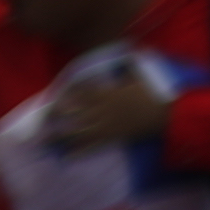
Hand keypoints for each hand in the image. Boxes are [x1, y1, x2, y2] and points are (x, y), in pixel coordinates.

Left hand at [47, 68, 173, 148]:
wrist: (167, 114)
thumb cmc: (155, 93)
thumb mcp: (143, 74)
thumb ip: (130, 66)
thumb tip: (126, 53)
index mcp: (108, 93)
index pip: (83, 92)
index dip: (68, 93)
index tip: (55, 95)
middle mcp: (103, 110)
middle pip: (75, 112)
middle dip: (58, 115)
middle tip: (42, 118)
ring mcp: (106, 126)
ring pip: (79, 131)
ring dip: (61, 136)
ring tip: (45, 139)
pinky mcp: (113, 139)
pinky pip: (93, 147)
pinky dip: (79, 152)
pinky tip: (67, 156)